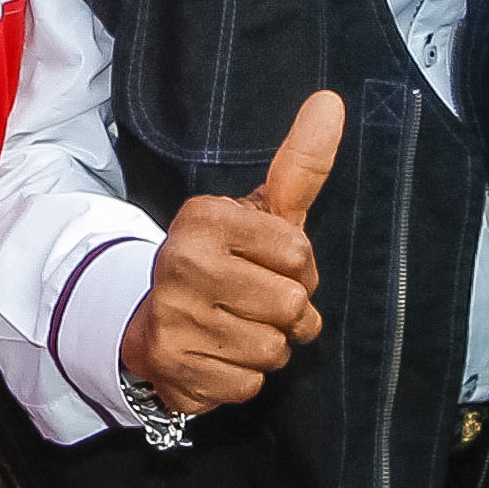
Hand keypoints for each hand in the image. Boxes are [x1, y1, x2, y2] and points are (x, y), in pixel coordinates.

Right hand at [117, 92, 338, 414]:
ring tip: (237, 327)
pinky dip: (243, 378)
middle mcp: (179, 264)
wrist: (157, 320)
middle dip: (289, 313)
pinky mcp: (172, 369)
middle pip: (290, 307)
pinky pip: (247, 386)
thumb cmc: (228, 261)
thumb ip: (301, 163)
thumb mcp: (264, 210)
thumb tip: (332, 102)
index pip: (300, 256)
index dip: (299, 269)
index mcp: (205, 219)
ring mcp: (172, 320)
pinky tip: (219, 355)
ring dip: (267, 347)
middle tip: (256, 301)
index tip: (270, 265)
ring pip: (271, 350)